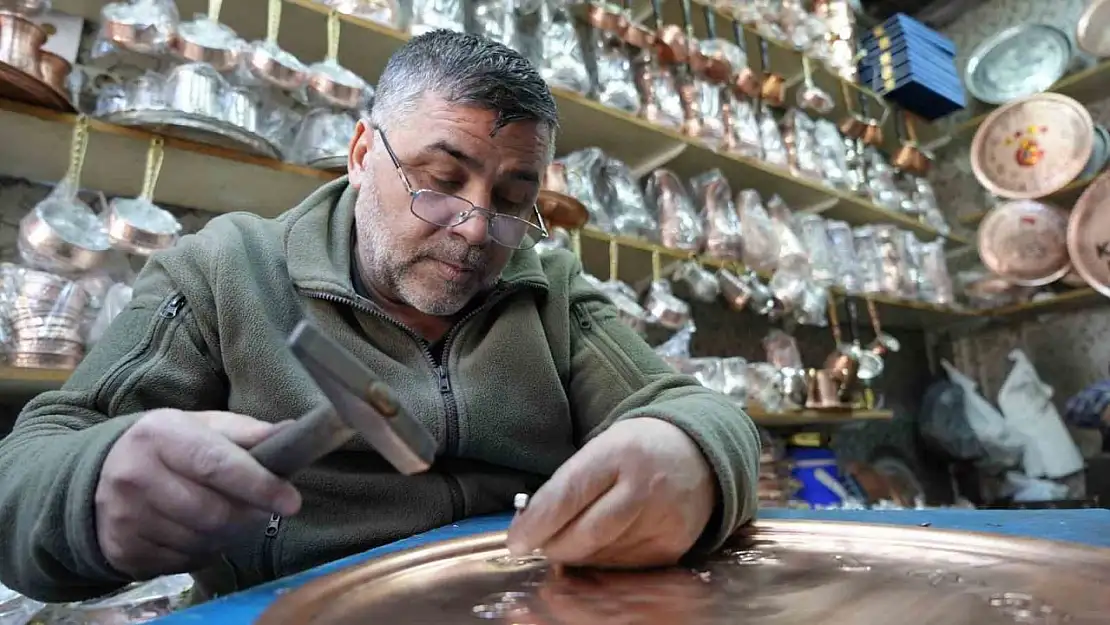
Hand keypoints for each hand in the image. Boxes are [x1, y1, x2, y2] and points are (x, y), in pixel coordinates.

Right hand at [95, 410, 301, 578]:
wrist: (105, 472)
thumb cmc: (172, 446)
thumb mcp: (205, 426)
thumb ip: (247, 432)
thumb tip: (289, 433)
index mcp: (160, 435)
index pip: (216, 465)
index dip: (258, 485)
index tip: (292, 501)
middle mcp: (135, 475)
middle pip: (213, 513)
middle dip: (250, 517)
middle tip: (264, 511)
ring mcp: (125, 517)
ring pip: (201, 541)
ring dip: (230, 536)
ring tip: (231, 518)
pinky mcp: (122, 549)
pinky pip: (184, 562)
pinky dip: (205, 552)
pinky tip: (203, 532)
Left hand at [506, 417, 714, 567]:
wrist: (698, 453)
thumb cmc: (636, 450)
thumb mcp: (601, 447)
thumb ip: (569, 483)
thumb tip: (531, 526)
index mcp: (618, 452)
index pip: (569, 494)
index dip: (537, 523)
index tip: (517, 540)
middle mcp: (643, 486)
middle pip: (586, 533)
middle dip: (554, 545)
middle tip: (540, 544)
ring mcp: (662, 518)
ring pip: (603, 555)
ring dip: (579, 555)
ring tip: (572, 540)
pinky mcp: (674, 544)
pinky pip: (626, 566)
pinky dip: (605, 561)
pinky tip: (601, 546)